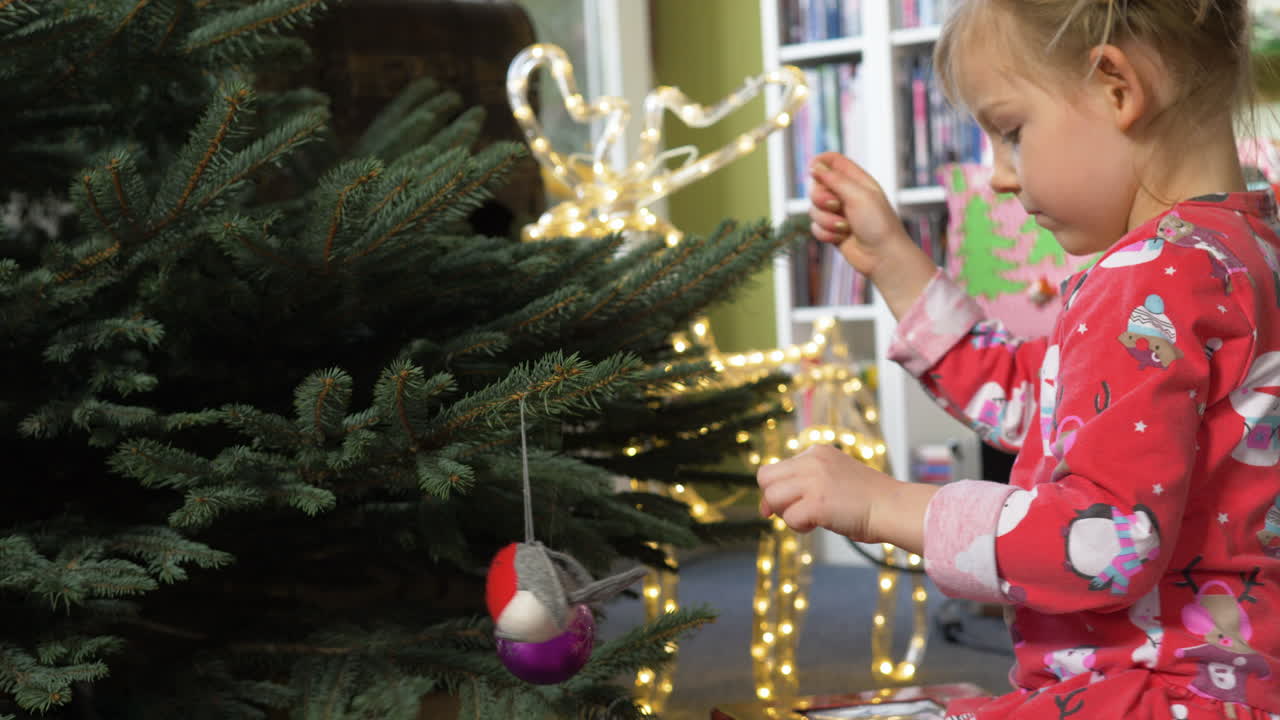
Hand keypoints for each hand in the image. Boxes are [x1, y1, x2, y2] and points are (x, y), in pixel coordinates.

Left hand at [756, 444, 897, 541]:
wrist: (893, 507)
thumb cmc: (868, 500)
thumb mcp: (833, 478)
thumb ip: (806, 482)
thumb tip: (766, 506)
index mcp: (817, 452)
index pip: (776, 468)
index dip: (775, 489)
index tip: (782, 506)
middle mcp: (812, 461)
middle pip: (765, 478)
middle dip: (772, 499)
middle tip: (789, 513)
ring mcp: (813, 480)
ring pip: (772, 497)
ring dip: (786, 514)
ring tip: (809, 520)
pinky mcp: (816, 502)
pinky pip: (789, 518)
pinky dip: (800, 527)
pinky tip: (817, 525)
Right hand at [808, 151, 911, 278]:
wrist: (882, 256)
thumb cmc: (878, 224)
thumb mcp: (858, 195)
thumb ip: (834, 179)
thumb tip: (814, 165)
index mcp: (856, 180)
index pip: (832, 161)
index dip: (819, 162)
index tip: (812, 170)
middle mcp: (845, 194)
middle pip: (816, 185)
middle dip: (820, 198)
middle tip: (836, 206)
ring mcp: (837, 213)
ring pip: (813, 209)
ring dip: (826, 220)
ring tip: (844, 228)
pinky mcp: (832, 230)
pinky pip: (815, 227)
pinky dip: (826, 233)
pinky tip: (841, 239)